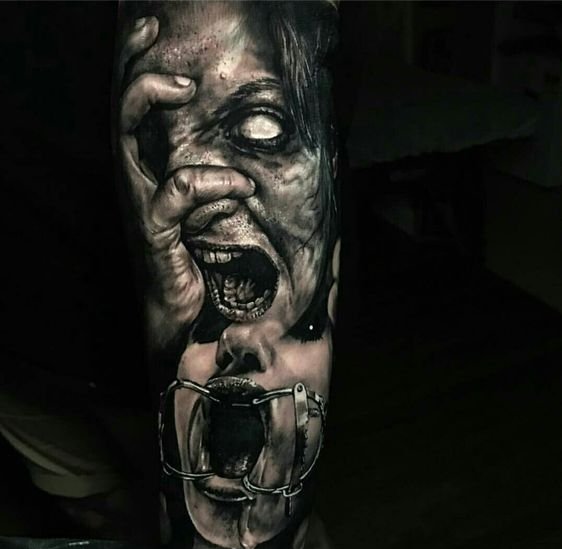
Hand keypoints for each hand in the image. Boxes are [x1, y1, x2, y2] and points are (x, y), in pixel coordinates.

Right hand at [117, 17, 254, 348]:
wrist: (191, 318)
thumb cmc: (203, 260)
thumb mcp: (214, 210)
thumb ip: (217, 175)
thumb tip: (253, 153)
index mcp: (149, 173)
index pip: (134, 111)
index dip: (136, 66)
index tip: (152, 28)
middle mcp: (137, 183)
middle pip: (119, 113)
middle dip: (136, 72)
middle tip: (163, 48)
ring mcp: (141, 207)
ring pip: (126, 138)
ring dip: (156, 104)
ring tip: (190, 94)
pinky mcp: (155, 233)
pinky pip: (176, 191)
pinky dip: (212, 182)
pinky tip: (241, 189)